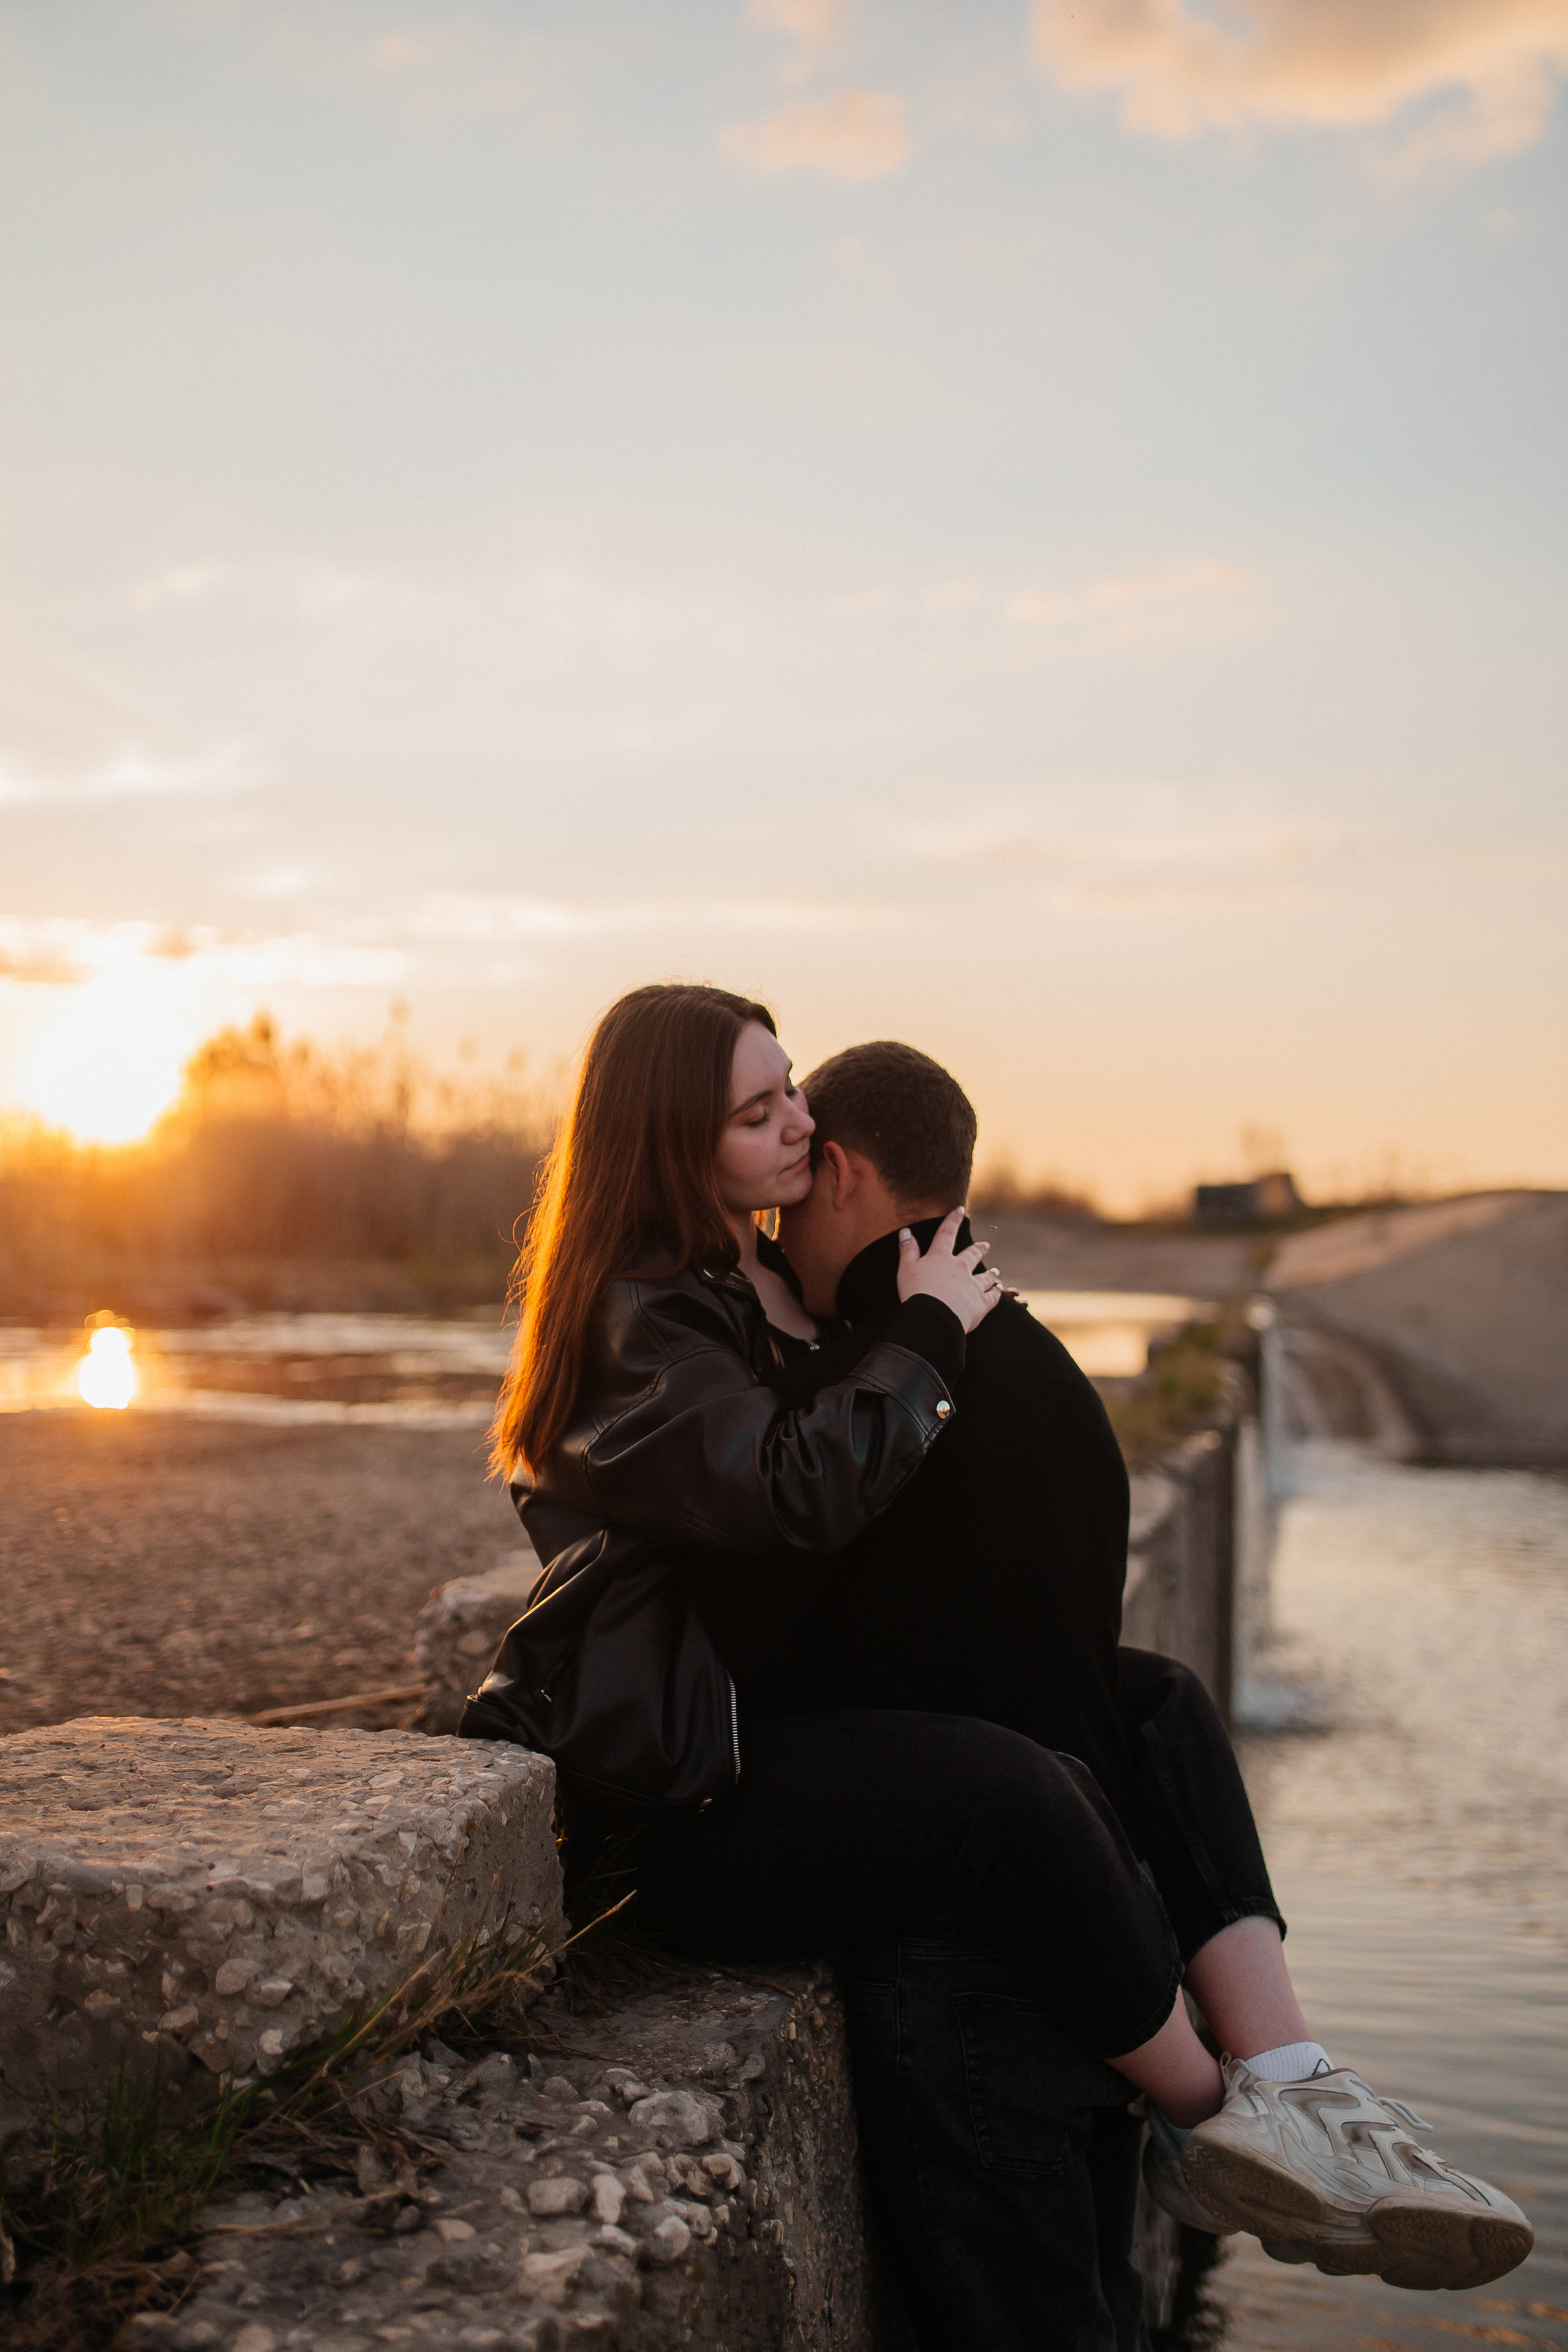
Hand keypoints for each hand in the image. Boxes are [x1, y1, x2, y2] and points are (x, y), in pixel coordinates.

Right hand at [896, 1207, 1002, 1334]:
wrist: (933, 1318)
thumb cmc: (916, 1293)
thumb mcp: (906, 1270)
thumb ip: (907, 1251)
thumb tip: (906, 1232)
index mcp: (940, 1258)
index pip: (946, 1234)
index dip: (953, 1220)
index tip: (960, 1210)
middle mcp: (960, 1268)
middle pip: (972, 1254)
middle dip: (979, 1248)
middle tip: (985, 1245)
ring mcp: (973, 1285)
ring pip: (986, 1276)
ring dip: (991, 1274)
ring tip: (995, 1272)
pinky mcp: (981, 1304)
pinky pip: (992, 1297)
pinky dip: (996, 1294)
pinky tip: (998, 1292)